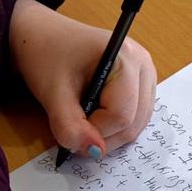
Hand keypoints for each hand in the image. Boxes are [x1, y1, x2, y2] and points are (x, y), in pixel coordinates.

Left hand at [9, 0, 156, 158]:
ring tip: (83, 120)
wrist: (44, 38)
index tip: (70, 126)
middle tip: (75, 129)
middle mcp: (144, 64)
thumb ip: (70, 125)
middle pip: (135, 122)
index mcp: (125, 56)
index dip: (96, 130)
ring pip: (138, 124)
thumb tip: (95, 152)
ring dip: (110, 133)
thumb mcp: (52, 92)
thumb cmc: (47, 56)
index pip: (122, 114)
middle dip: (104, 136)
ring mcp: (147, 75)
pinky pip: (137, 118)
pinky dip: (116, 127)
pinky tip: (96, 115)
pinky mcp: (144, 85)